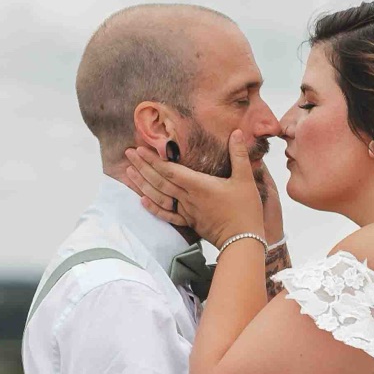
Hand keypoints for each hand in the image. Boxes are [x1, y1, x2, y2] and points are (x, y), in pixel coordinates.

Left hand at [122, 132, 270, 250]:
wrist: (243, 241)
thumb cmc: (245, 210)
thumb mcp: (245, 179)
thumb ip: (239, 155)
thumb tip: (236, 133)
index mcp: (199, 186)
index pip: (170, 170)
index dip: (153, 159)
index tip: (140, 149)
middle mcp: (188, 198)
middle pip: (160, 181)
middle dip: (142, 166)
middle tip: (128, 154)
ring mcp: (186, 211)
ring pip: (159, 197)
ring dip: (143, 184)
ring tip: (129, 172)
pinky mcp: (189, 223)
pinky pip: (168, 215)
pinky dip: (154, 208)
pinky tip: (142, 201)